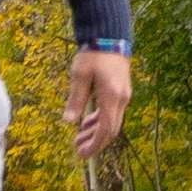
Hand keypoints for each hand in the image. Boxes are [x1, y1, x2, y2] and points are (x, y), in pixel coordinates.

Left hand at [67, 48, 131, 163]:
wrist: (110, 36)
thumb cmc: (93, 54)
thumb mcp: (80, 76)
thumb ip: (75, 100)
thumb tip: (68, 121)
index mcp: (111, 97)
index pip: (105, 129)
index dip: (95, 145)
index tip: (82, 154)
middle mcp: (121, 99)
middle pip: (111, 130)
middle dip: (95, 142)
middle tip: (78, 149)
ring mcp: (123, 95)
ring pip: (112, 122)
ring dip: (96, 132)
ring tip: (79, 138)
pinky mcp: (121, 90)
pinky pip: (112, 112)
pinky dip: (100, 120)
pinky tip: (87, 123)